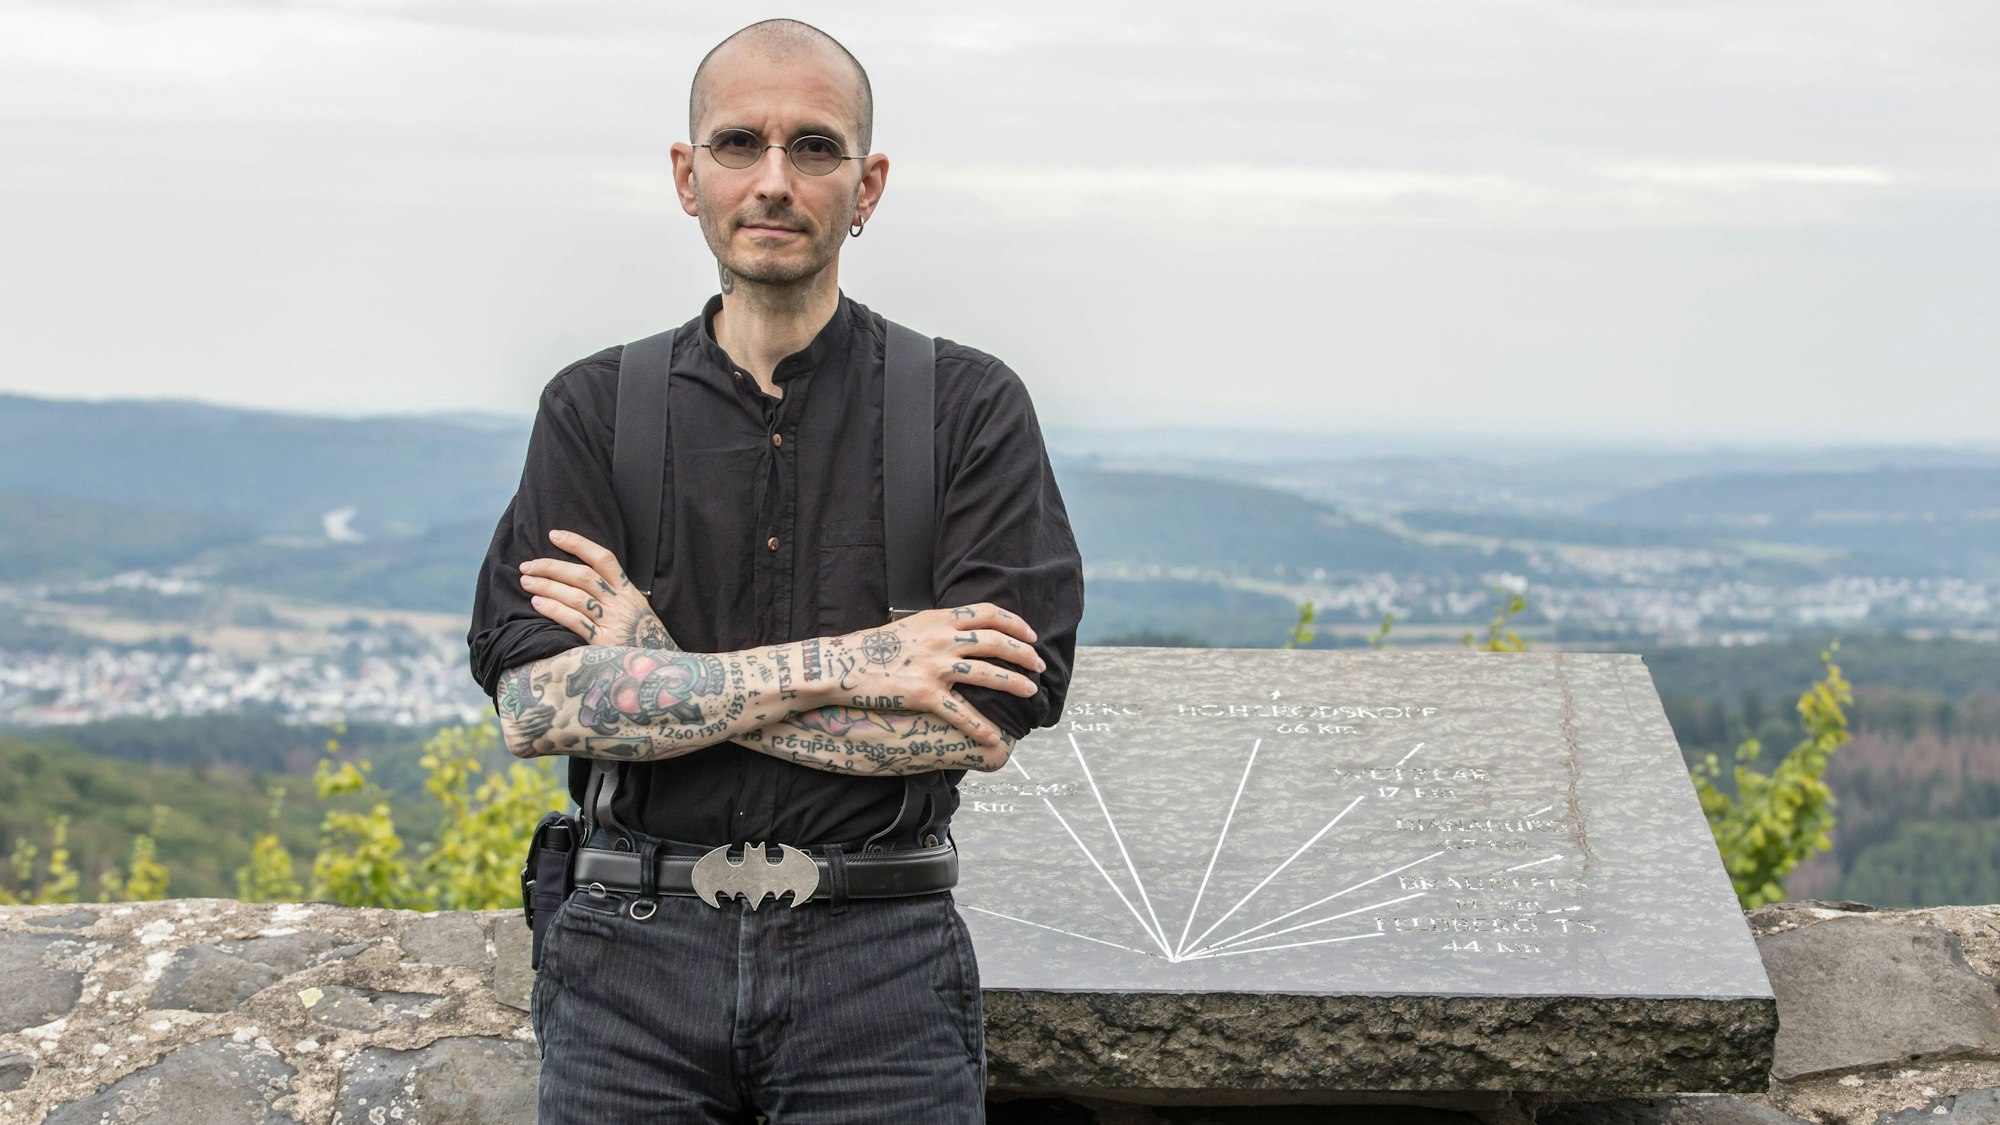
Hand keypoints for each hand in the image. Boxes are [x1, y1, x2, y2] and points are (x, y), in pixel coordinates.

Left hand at [519, 530, 676, 649]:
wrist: (659, 671)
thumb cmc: (643, 641)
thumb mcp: (636, 612)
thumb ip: (614, 596)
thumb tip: (579, 579)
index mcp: (630, 592)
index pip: (604, 559)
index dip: (578, 544)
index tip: (554, 535)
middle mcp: (622, 604)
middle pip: (584, 576)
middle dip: (552, 567)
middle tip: (527, 564)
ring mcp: (614, 623)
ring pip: (576, 596)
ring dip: (547, 586)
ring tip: (527, 582)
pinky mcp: (605, 644)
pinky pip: (575, 621)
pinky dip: (554, 610)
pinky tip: (538, 603)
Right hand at [814, 603, 1043, 744]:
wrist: (842, 665)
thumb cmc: (873, 647)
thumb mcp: (909, 626)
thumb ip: (937, 627)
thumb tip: (960, 630)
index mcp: (939, 619)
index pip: (988, 613)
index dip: (1015, 623)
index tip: (1030, 635)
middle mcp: (941, 639)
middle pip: (996, 641)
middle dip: (1024, 653)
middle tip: (1039, 665)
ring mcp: (934, 667)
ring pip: (988, 673)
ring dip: (1015, 684)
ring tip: (1031, 693)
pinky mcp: (924, 694)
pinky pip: (961, 712)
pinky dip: (981, 726)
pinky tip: (995, 737)